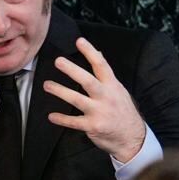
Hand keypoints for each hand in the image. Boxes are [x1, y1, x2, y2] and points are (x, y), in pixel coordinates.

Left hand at [43, 37, 147, 162]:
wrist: (132, 138)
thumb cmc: (123, 111)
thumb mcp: (119, 91)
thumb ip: (106, 74)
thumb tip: (98, 53)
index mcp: (113, 86)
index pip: (102, 65)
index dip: (90, 52)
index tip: (79, 41)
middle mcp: (106, 97)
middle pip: (88, 81)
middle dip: (72, 70)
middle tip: (58, 61)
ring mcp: (99, 112)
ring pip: (77, 99)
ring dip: (60, 91)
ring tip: (47, 85)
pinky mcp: (93, 126)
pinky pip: (74, 122)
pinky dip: (62, 119)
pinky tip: (51, 116)